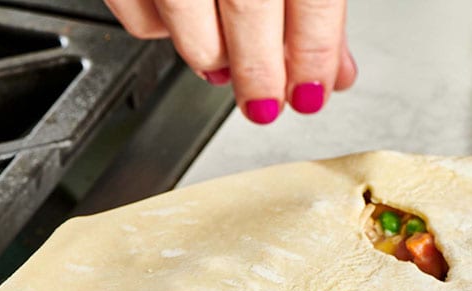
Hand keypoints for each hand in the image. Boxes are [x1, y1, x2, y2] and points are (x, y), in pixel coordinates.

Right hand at [104, 0, 357, 124]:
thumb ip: (316, 9)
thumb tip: (333, 72)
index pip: (313, 2)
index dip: (314, 60)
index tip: (312, 92)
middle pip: (250, 14)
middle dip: (262, 73)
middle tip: (266, 100)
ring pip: (189, 26)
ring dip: (212, 58)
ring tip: (223, 64)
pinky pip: (138, 16)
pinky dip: (157, 31)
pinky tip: (179, 23)